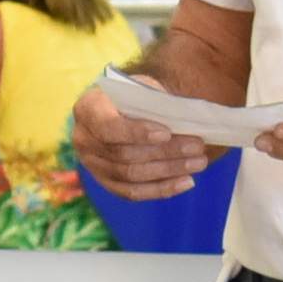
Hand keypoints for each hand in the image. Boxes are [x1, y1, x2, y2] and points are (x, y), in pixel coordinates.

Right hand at [71, 78, 212, 200]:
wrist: (127, 108)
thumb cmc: (137, 95)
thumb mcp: (143, 89)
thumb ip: (155, 103)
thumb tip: (183, 121)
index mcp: (88, 109)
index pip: (108, 126)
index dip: (137, 132)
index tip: (167, 134)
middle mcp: (83, 139)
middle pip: (124, 154)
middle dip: (165, 152)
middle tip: (197, 147)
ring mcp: (92, 164)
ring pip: (131, 175)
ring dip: (169, 170)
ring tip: (198, 163)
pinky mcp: (106, 182)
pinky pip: (132, 192)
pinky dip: (161, 189)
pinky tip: (186, 182)